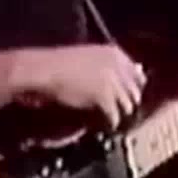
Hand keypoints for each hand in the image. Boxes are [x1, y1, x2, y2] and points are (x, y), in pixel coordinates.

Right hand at [13, 44, 146, 128]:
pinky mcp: (105, 97)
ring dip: (120, 114)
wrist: (39, 70)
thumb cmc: (57, 63)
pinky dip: (110, 122)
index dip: (131, 88)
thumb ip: (108, 66)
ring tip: (110, 119)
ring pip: (128, 105)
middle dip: (128, 102)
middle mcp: (118, 64)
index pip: (138, 74)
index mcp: (114, 52)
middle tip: (117, 111)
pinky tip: (105, 125)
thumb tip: (127, 77)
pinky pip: (115, 116)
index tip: (125, 97)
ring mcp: (113, 81)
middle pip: (135, 91)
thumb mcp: (86, 58)